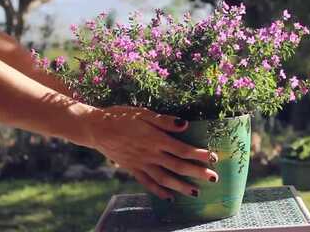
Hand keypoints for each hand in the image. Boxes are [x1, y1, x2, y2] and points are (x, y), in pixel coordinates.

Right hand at [83, 106, 218, 200]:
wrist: (96, 128)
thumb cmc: (121, 117)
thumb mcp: (143, 113)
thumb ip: (164, 121)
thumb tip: (185, 124)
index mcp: (155, 139)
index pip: (183, 149)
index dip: (199, 155)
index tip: (214, 157)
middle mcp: (150, 154)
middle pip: (178, 166)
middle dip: (198, 173)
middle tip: (214, 178)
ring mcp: (141, 164)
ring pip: (165, 179)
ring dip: (181, 186)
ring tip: (196, 193)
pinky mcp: (132, 169)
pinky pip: (148, 183)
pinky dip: (159, 192)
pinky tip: (170, 197)